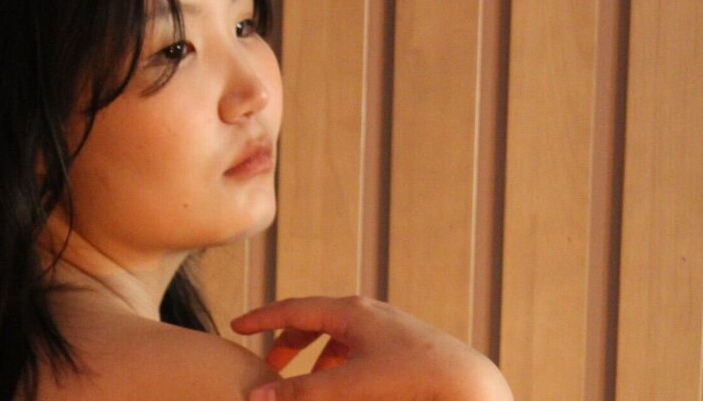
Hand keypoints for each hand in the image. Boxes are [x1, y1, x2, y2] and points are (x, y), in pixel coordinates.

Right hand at [231, 296, 513, 400]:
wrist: (466, 382)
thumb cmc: (409, 377)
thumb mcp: (349, 385)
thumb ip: (302, 392)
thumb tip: (259, 397)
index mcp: (349, 312)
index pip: (293, 309)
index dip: (262, 318)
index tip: (236, 325)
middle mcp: (365, 312)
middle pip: (313, 322)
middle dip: (287, 345)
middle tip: (268, 368)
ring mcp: (384, 326)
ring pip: (335, 337)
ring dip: (313, 359)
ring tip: (305, 384)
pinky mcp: (399, 344)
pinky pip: (355, 349)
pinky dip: (338, 365)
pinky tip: (342, 387)